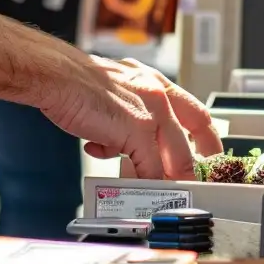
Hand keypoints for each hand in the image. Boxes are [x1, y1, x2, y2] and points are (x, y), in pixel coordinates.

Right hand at [40, 54, 221, 180]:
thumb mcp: (118, 92)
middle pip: (194, 139)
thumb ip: (133, 114)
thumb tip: (135, 145)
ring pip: (175, 158)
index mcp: (156, 83)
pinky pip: (149, 169)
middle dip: (192, 166)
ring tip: (153, 188)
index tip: (205, 156)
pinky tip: (127, 185)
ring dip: (167, 178)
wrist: (56, 75)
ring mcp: (151, 113)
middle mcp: (159, 95)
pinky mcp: (136, 131)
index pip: (198, 114)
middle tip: (187, 182)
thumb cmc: (78, 82)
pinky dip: (143, 183)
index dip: (207, 140)